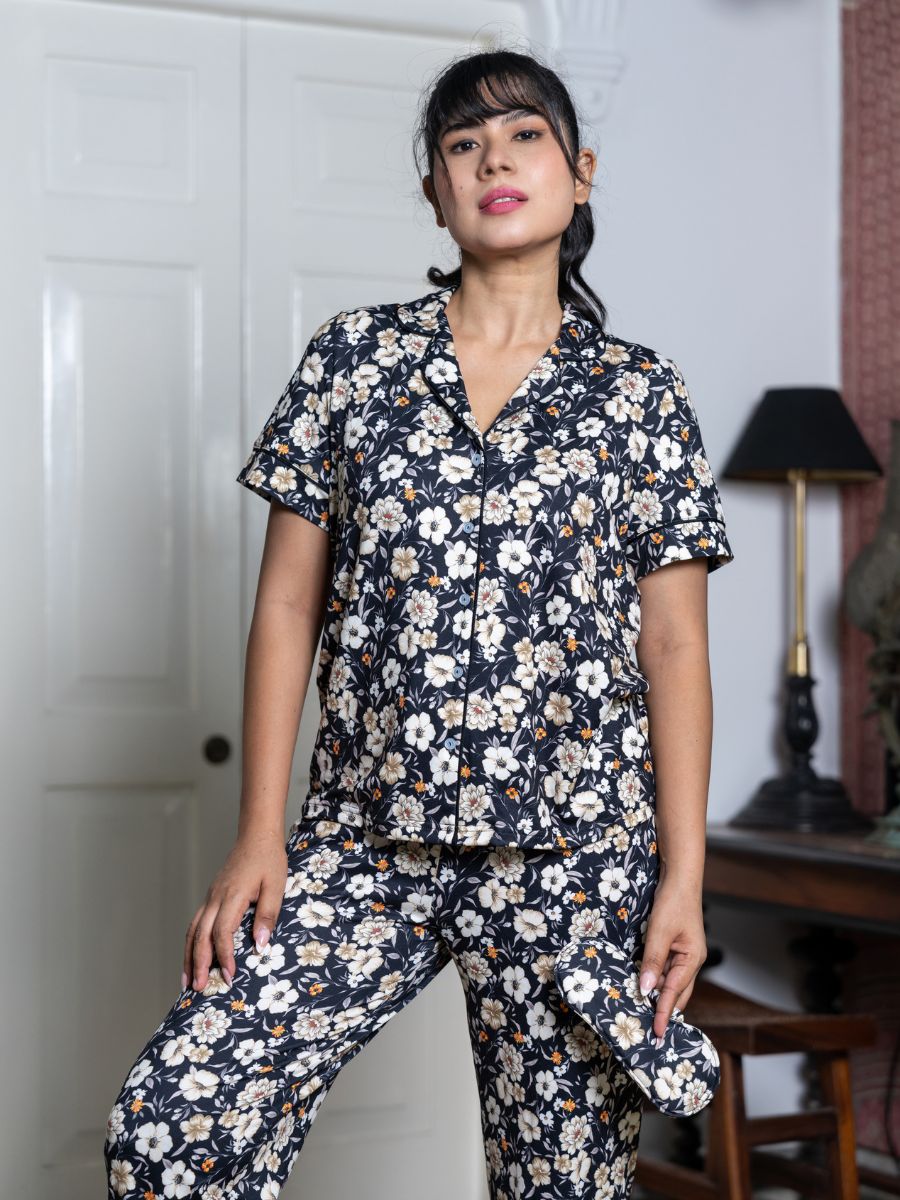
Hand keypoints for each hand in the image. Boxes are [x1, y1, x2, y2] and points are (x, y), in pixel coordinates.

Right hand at [182, 828, 287, 992]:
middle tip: (197, 988)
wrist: (256, 836)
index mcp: (232, 896)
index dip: (224, 956)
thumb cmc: (269, 860)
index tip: (230, 976)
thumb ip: (267, 915)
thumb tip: (259, 945)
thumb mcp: (276, 887)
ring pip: (193, 930)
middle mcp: (216, 898)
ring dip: (189, 956)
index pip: (221, 932)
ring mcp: (211, 897)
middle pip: (200, 935)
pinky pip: (196, 923)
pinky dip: (191, 942)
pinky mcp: (211, 897)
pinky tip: (193, 955)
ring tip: (187, 980)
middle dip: (198, 964)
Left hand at [638, 870, 707, 1038]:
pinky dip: (655, 977)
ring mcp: (684, 954)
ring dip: (657, 993)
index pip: (675, 993)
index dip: (663, 1013)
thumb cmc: (673, 902)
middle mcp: (691, 960)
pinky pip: (665, 968)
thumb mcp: (659, 932)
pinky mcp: (675, 947)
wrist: (679, 878)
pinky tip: (644, 982)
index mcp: (692, 959)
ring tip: (642, 1009)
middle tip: (650, 1029)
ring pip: (670, 981)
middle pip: (677, 992)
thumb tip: (645, 989)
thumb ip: (652, 961)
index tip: (656, 1032)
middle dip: (663, 1009)